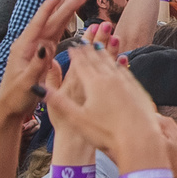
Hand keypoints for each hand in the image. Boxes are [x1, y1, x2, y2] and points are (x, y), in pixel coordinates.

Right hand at [40, 39, 167, 168]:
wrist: (139, 139)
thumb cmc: (106, 132)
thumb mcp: (77, 118)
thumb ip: (58, 101)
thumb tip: (37, 88)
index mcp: (94, 83)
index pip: (81, 64)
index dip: (75, 54)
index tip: (71, 45)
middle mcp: (110, 79)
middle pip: (97, 59)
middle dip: (90, 48)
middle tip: (86, 38)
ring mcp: (126, 82)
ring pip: (112, 63)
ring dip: (105, 52)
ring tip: (101, 45)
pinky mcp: (137, 89)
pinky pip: (126, 71)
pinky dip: (120, 63)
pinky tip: (121, 62)